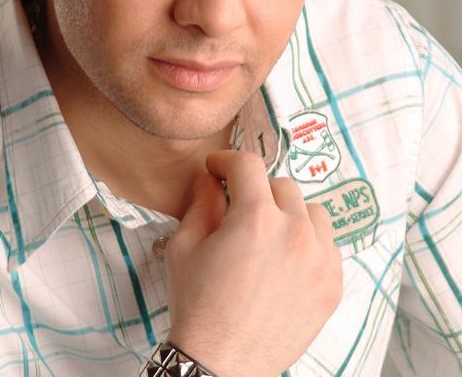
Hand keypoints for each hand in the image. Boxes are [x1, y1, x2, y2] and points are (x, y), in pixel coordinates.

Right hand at [164, 150, 342, 375]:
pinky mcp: (332, 285)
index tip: (217, 169)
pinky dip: (309, 242)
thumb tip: (209, 179)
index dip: (227, 160)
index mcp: (255, 218)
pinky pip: (329, 244)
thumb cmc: (197, 305)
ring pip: (312, 211)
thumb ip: (200, 203)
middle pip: (281, 184)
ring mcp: (319, 259)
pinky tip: (287, 260)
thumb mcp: (184, 246)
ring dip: (290, 213)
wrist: (221, 363)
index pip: (248, 164)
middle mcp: (294, 232)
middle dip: (256, 190)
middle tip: (239, 209)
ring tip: (270, 233)